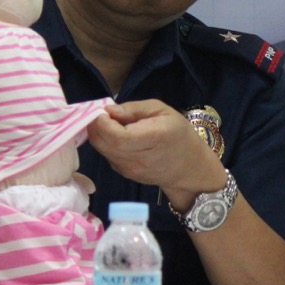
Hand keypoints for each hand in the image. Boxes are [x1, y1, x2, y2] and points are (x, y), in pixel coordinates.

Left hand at [89, 100, 224, 199]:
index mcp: (152, 138)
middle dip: (95, 126)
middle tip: (100, 114)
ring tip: (110, 124)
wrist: (189, 167)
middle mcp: (139, 158)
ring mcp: (131, 170)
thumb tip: (109, 110)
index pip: (116, 135)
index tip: (102, 110)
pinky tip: (117, 137)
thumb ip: (134, 109)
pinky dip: (106, 145)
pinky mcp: (126, 175)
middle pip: (104, 144)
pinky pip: (108, 157)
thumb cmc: (178, 133)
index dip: (102, 122)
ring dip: (99, 136)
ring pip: (102, 150)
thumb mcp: (162, 110)